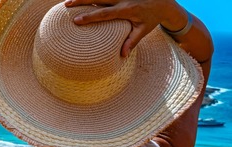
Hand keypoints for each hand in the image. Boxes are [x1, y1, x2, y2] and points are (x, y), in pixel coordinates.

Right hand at [64, 0, 188, 56]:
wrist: (164, 1)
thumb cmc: (152, 18)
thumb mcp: (143, 31)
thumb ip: (132, 42)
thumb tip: (122, 56)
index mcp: (127, 10)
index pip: (104, 13)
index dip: (90, 16)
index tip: (76, 20)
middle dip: (81, 0)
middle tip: (67, 4)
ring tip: (69, 0)